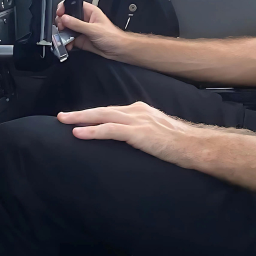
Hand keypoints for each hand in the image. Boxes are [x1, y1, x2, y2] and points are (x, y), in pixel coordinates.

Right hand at [55, 0, 129, 60]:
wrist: (118, 50)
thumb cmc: (112, 36)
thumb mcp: (93, 29)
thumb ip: (77, 24)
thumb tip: (64, 18)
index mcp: (89, 11)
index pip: (73, 5)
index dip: (65, 8)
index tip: (60, 13)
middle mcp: (84, 19)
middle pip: (67, 17)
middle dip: (61, 22)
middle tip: (61, 27)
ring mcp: (82, 30)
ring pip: (67, 29)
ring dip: (63, 33)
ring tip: (63, 37)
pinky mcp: (80, 40)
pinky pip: (69, 39)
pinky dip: (66, 42)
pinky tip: (68, 44)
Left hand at [56, 101, 202, 167]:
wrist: (194, 146)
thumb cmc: (178, 144)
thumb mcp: (156, 133)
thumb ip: (140, 132)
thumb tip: (128, 139)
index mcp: (140, 110)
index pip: (111, 110)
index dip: (93, 115)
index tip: (78, 118)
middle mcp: (137, 111)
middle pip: (102, 110)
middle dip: (80, 113)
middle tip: (61, 116)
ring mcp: (137, 120)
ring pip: (103, 116)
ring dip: (81, 119)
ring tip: (63, 121)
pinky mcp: (138, 133)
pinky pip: (110, 130)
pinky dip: (93, 131)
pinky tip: (79, 133)